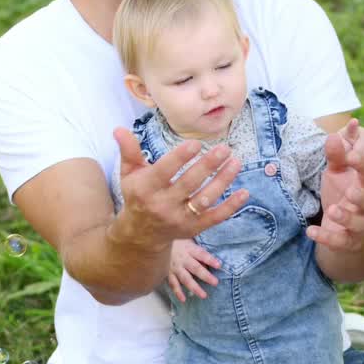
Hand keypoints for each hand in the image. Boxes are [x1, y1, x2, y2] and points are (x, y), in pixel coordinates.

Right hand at [112, 128, 249, 249]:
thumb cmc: (137, 196)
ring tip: (236, 162)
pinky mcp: (193, 228)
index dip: (179, 158)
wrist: (141, 235)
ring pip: (205, 199)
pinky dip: (231, 206)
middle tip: (224, 149)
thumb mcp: (129, 174)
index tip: (195, 143)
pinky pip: (215, 218)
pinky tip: (244, 192)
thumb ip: (129, 151)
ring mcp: (180, 219)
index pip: (164, 172)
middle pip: (189, 184)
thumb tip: (119, 129)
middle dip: (208, 166)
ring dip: (222, 181)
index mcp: (146, 189)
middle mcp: (163, 205)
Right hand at [167, 240, 220, 301]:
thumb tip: (208, 261)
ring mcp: (174, 267)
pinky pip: (173, 284)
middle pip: (195, 268)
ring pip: (185, 279)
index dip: (209, 259)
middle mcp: (182, 258)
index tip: (218, 265)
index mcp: (188, 248)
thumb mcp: (187, 238)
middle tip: (215, 282)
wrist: (155, 240)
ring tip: (203, 295)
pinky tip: (183, 299)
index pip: (201, 254)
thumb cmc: (176, 240)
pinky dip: (178, 292)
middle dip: (205, 276)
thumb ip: (196, 249)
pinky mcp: (167, 273)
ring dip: (195, 288)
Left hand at [307, 119, 363, 251]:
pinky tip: (310, 231)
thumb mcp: (339, 173)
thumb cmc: (345, 193)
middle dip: (361, 196)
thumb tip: (333, 135)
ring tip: (332, 210)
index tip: (351, 154)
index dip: (363, 163)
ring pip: (357, 224)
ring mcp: (359, 225)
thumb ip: (337, 156)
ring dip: (345, 217)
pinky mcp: (348, 241)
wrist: (351, 230)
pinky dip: (325, 237)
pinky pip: (339, 241)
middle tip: (350, 190)